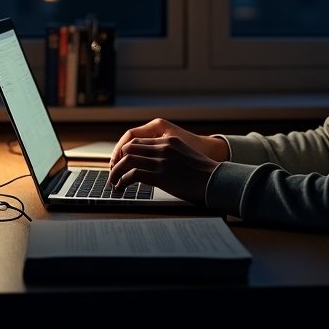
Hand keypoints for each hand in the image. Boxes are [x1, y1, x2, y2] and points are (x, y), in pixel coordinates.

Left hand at [108, 118, 227, 203]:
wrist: (216, 180)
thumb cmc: (204, 173)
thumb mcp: (186, 155)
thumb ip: (170, 155)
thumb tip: (156, 166)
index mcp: (169, 140)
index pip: (139, 140)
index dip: (126, 152)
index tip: (121, 162)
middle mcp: (163, 147)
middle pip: (129, 148)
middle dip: (117, 160)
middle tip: (113, 172)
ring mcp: (161, 161)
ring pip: (127, 160)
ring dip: (116, 171)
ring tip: (113, 181)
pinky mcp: (159, 175)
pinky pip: (132, 174)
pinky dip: (122, 181)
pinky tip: (121, 187)